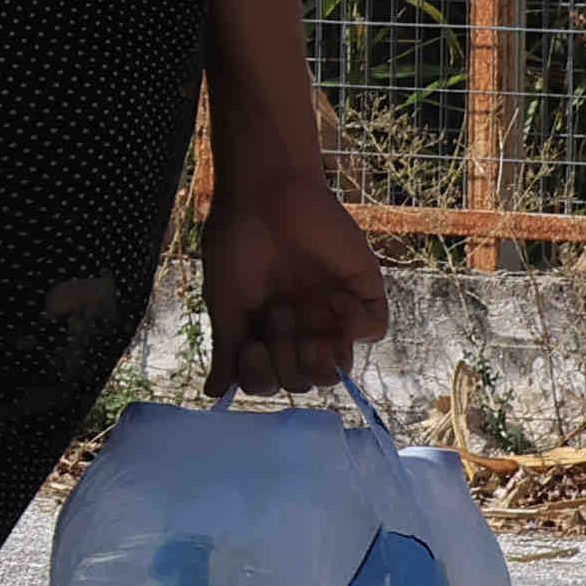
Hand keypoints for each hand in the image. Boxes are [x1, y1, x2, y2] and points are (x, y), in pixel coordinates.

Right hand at [200, 169, 390, 396]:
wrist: (264, 192)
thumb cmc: (235, 244)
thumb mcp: (224, 302)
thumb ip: (226, 348)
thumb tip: (212, 393)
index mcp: (266, 333)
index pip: (272, 380)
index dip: (263, 376)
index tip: (251, 346)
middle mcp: (301, 328)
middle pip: (306, 379)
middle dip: (290, 362)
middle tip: (277, 315)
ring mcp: (333, 312)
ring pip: (341, 364)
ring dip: (325, 360)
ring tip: (309, 333)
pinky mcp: (362, 290)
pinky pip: (374, 329)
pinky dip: (358, 327)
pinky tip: (336, 303)